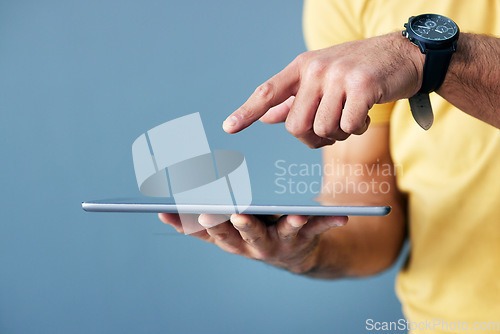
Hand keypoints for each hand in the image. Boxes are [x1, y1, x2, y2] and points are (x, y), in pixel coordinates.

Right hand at [158, 213, 346, 273]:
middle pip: (242, 236)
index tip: (170, 210)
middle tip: (228, 214)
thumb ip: (199, 226)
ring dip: (287, 225)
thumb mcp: (227, 231)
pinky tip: (342, 216)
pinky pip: (317, 229)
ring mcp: (280, 243)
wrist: (295, 254)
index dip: (190, 224)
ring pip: (282, 234)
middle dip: (234, 226)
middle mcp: (254, 246)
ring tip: (293, 216)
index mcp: (233, 240)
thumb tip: (165, 216)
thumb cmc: (255, 233)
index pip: (208, 233)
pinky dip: (328, 222)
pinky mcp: (304, 238)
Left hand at [223, 32, 423, 147]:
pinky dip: (357, 128)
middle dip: (311, 137)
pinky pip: (348, 127)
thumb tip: (267, 117)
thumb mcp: (322, 80)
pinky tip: (365, 114)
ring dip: (338, 133)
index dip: (247, 111)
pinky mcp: (363, 86)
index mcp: (303, 66)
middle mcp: (316, 69)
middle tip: (329, 131)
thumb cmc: (358, 71)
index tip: (228, 127)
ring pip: (322, 129)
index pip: (268, 91)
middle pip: (295, 125)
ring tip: (351, 116)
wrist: (403, 55)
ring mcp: (339, 76)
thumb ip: (294, 99)